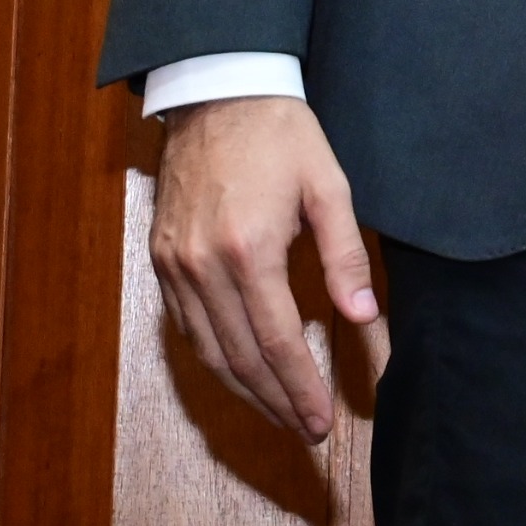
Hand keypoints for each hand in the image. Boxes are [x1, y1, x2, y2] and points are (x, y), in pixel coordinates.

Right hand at [150, 96, 384, 440]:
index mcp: (249, 251)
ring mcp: (175, 266)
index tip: (322, 422)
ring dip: (245, 390)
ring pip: (208, 351)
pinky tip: (242, 373)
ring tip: (281, 414)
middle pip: (240, 358)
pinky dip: (215, 359)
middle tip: (307, 431)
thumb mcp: (329, 188)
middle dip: (276, 401)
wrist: (216, 94)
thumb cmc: (282, 136)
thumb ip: (346, 258)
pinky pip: (187, 327)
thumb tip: (364, 318)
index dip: (301, 388)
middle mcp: (202, 267)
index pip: (278, 342)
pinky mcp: (161, 260)